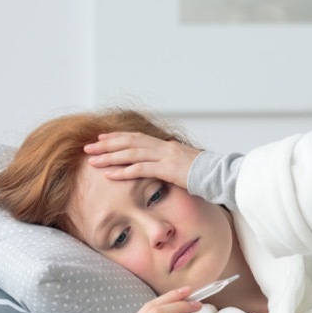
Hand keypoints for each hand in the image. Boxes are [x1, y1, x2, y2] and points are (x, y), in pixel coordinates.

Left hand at [84, 132, 200, 190]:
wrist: (222, 175)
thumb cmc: (208, 173)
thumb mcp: (188, 164)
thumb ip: (174, 162)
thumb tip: (168, 165)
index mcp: (167, 145)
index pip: (137, 137)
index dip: (118, 137)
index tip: (102, 138)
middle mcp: (164, 147)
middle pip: (129, 142)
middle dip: (107, 144)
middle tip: (89, 147)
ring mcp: (165, 157)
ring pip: (131, 153)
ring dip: (110, 157)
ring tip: (93, 161)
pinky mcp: (168, 170)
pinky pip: (141, 169)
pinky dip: (123, 171)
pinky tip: (109, 174)